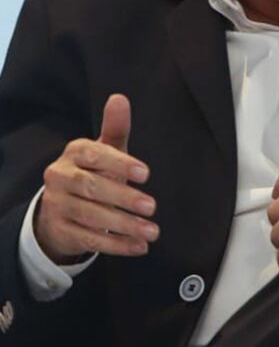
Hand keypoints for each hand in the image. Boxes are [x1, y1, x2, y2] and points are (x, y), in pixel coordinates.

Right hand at [35, 94, 157, 264]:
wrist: (62, 205)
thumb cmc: (94, 171)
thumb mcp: (106, 150)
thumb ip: (115, 128)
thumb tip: (119, 99)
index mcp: (74, 154)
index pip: (94, 156)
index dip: (120, 164)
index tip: (147, 173)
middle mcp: (60, 178)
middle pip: (91, 189)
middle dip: (124, 198)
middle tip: (152, 206)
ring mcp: (57, 205)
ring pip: (91, 216)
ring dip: (124, 225)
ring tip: (152, 231)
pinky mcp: (61, 230)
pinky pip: (89, 239)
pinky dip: (116, 245)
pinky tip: (139, 247)